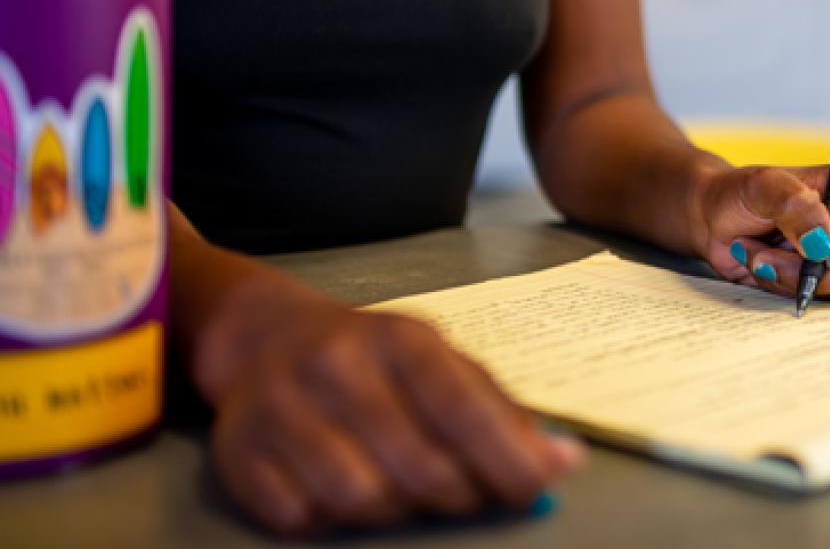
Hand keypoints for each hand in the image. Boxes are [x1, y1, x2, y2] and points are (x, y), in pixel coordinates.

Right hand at [192, 277, 583, 535]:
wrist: (265, 337)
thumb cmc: (374, 360)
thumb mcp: (441, 362)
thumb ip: (500, 413)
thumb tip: (564, 463)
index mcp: (401, 339)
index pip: (463, 407)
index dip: (505, 458)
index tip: (536, 489)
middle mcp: (338, 366)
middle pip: (416, 464)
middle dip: (456, 496)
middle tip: (463, 497)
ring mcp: (282, 408)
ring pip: (359, 498)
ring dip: (393, 513)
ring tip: (400, 493)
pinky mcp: (237, 452)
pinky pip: (299, 518)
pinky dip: (328, 522)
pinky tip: (336, 493)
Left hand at [690, 162, 829, 297]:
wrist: (713, 217)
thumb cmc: (741, 190)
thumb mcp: (764, 185)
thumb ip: (796, 205)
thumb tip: (824, 242)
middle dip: (821, 268)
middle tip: (777, 253)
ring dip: (796, 277)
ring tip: (762, 254)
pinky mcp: (824, 281)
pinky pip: (820, 300)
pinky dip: (787, 288)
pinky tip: (765, 264)